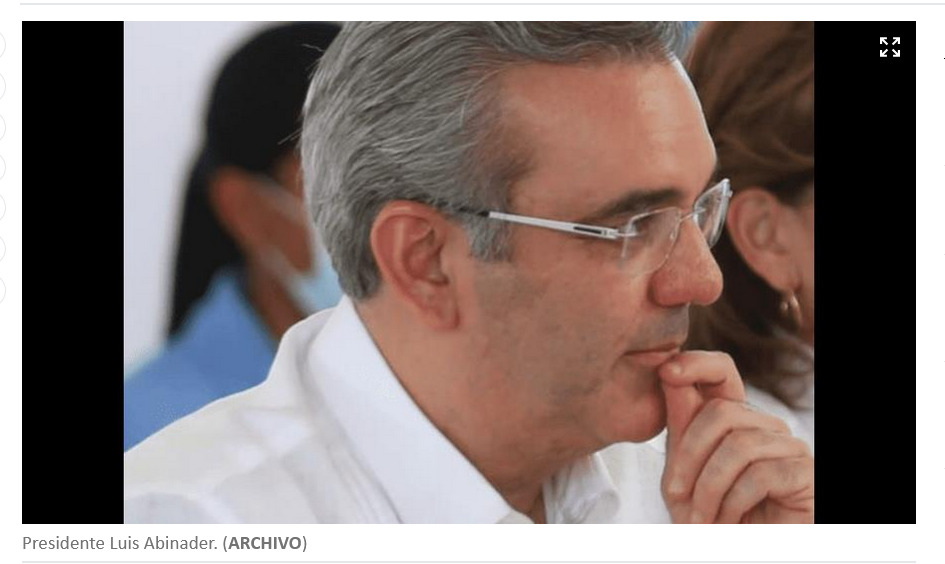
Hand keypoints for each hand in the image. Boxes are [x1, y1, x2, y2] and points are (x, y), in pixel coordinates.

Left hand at [659, 351, 813, 523]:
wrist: (732, 553)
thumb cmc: (708, 519)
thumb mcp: (681, 472)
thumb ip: (679, 425)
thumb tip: (668, 370)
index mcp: (732, 418)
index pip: (722, 371)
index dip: (696, 363)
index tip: (666, 370)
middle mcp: (763, 425)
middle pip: (721, 411)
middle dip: (690, 456)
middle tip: (677, 495)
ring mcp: (787, 447)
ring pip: (738, 445)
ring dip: (709, 489)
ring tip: (702, 518)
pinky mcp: (803, 473)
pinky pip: (760, 474)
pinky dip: (734, 502)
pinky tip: (728, 522)